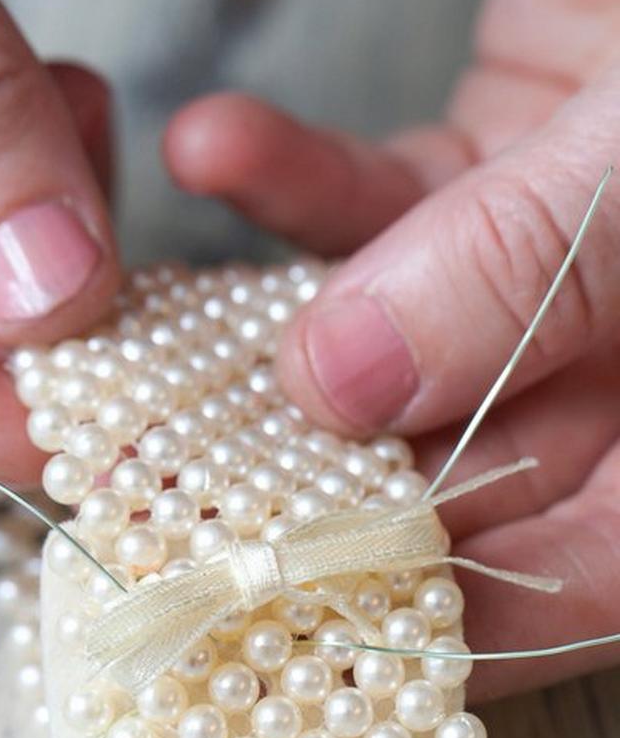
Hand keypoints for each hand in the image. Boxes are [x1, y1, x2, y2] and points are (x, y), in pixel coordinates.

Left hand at [164, 0, 619, 699]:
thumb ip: (540, 261)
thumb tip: (347, 386)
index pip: (591, 573)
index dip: (437, 596)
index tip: (273, 583)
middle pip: (470, 460)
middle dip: (310, 454)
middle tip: (163, 450)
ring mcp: (581, 263)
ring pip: (403, 336)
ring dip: (274, 310)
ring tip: (162, 314)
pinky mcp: (518, 165)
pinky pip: (388, 199)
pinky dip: (295, 175)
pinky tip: (217, 141)